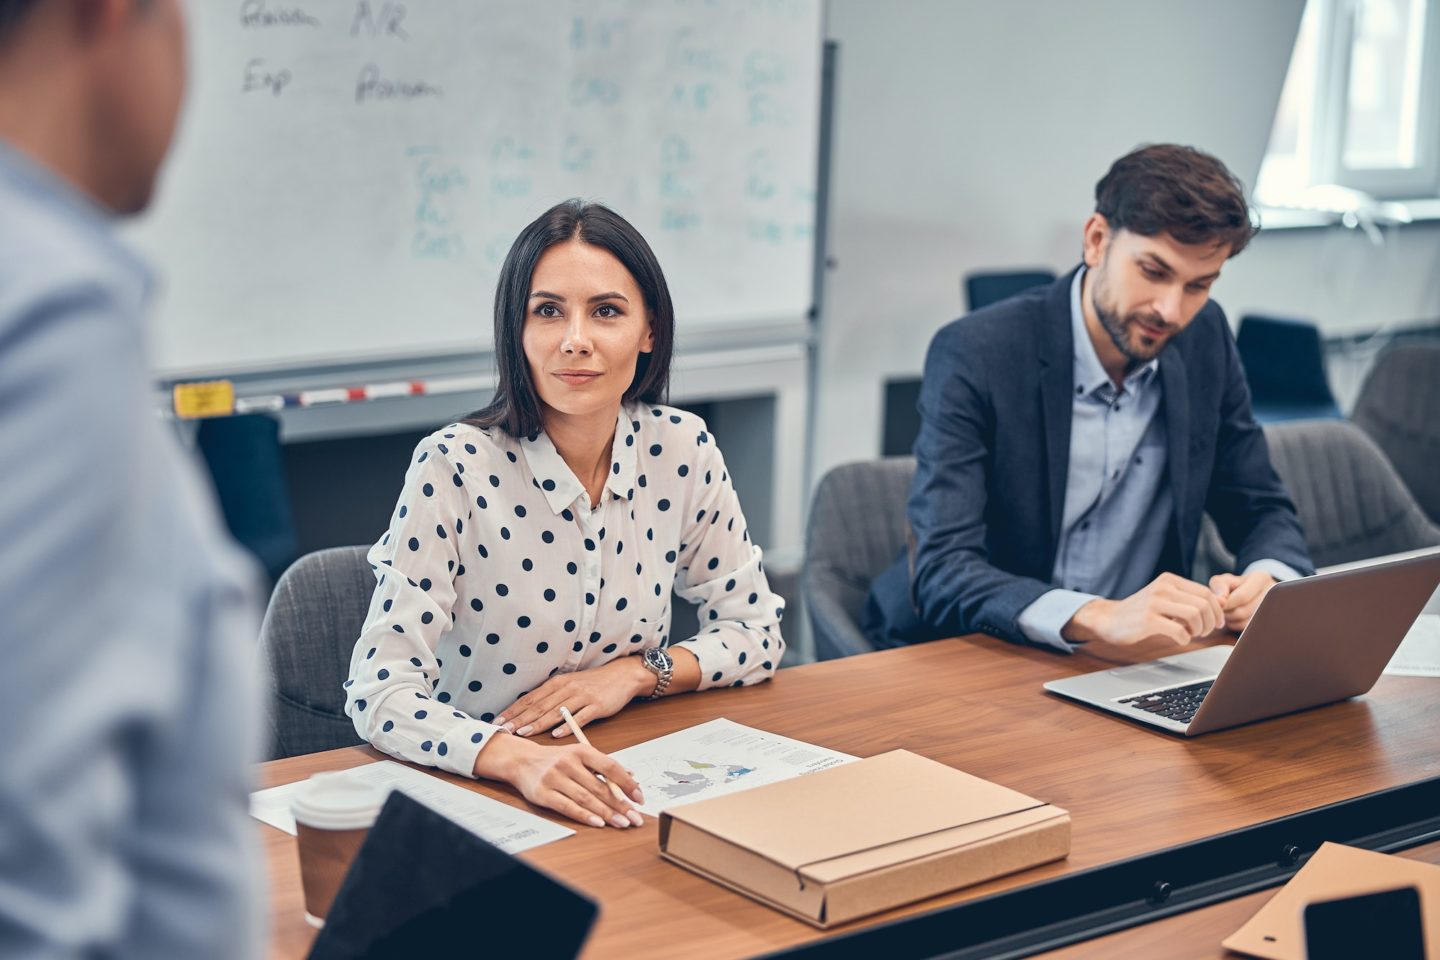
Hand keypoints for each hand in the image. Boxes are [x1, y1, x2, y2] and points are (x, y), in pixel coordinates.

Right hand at [473, 733, 644, 828]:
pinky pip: (567, 807)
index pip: (610, 767)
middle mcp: (568, 762)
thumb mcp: (579, 755)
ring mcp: (555, 778)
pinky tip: (599, 823)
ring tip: (622, 823)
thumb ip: (603, 766)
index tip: (639, 797)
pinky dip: (585, 816)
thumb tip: (631, 777)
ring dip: (607, 813)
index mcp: (581, 751)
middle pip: (600, 787)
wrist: (521, 761)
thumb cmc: (556, 759)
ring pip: (586, 799)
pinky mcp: (543, 794)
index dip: (627, 783)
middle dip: (621, 805)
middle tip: (636, 818)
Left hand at [494, 656, 652, 738]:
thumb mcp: (569, 685)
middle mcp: (567, 688)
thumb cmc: (594, 683)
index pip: (530, 698)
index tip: (497, 721)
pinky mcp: (597, 706)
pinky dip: (567, 726)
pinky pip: (580, 718)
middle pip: (539, 706)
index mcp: (557, 683)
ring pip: (555, 712)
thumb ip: (551, 697)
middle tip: (502, 730)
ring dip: (537, 723)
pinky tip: (556, 734)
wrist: (623, 675)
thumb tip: (529, 711)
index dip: (513, 710)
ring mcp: (582, 697)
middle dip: (519, 719)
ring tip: (523, 733)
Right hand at [1063, 572, 1225, 646]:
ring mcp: (1154, 603)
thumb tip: (1222, 601)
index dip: (1217, 610)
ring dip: (1199, 630)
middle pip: (1204, 604)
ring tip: (1192, 634)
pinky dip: (1185, 639)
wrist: (1108, 619)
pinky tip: (1179, 639)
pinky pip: (1179, 631)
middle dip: (1210, 621)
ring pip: (1195, 615)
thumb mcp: (1164, 598)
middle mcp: (1163, 587)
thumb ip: (1189, 598)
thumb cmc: (1140, 611)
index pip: (1206, 592)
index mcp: (1169, 580)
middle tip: (1204, 631)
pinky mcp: (1148, 620)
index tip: (1215, 622)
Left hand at [1208, 571, 1276, 631]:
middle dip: (1227, 613)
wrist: (1248, 593)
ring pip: (1246, 623)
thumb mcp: (1225, 580)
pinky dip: (1238, 626)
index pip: (1241, 597)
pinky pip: (1250, 630)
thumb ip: (1219, 586)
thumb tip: (1220, 601)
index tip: (1219, 604)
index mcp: (1261, 578)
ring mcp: (1274, 607)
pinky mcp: (1272, 621)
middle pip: (1242, 612)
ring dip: (1232, 620)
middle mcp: (1272, 592)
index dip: (1226, 604)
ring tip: (1229, 612)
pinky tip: (1237, 618)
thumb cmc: (1233, 586)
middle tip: (1222, 610)